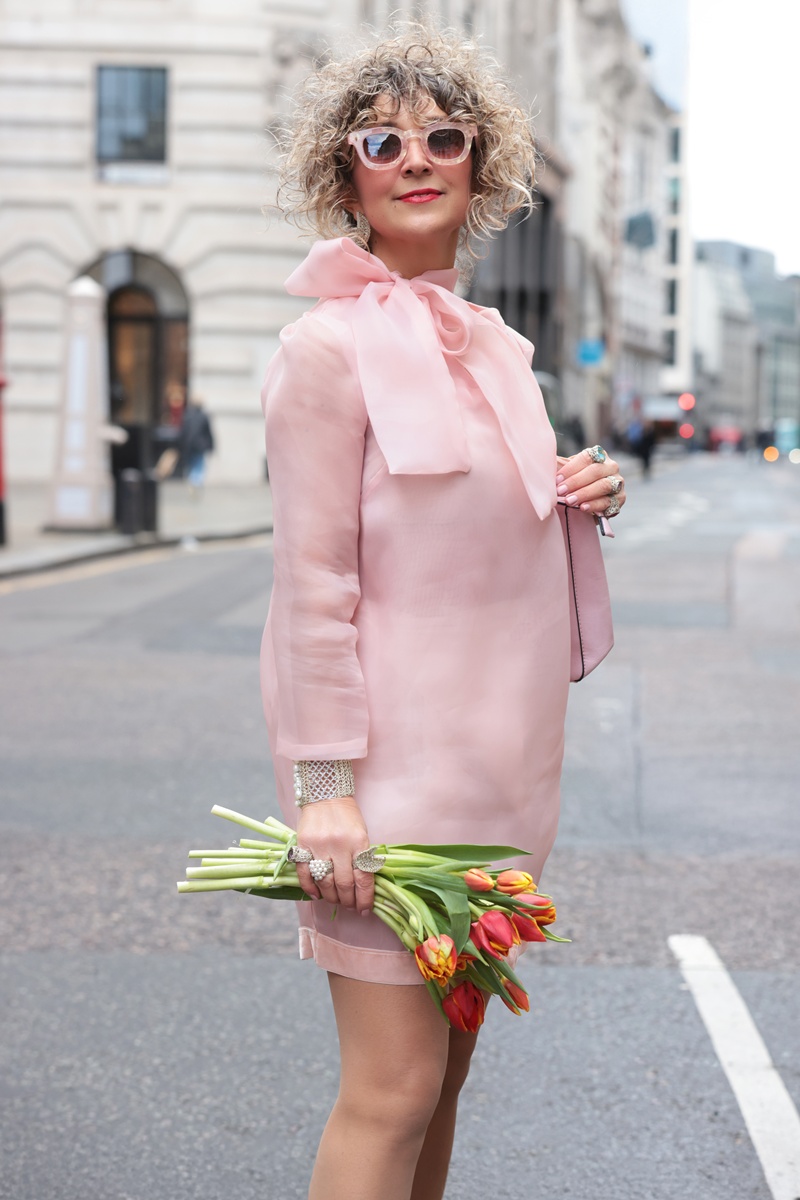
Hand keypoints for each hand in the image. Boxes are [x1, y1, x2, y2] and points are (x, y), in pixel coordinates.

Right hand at [295, 796, 373, 914]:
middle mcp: (339, 844)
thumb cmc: (347, 816)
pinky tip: (317, 894)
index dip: (364, 898)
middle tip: (350, 906)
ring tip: (335, 900)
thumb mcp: (362, 834)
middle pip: (343, 883)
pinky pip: (304, 872)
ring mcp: (319, 845)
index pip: (363, 877)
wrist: (326, 794)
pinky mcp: (302, 844)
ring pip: (324, 881)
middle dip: (348, 900)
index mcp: (359, 842)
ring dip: (331, 897)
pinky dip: (310, 887)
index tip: (364, 909)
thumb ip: (362, 858)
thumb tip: (362, 887)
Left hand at [556, 447, 626, 517]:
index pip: (586, 458)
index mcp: (599, 455)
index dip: (571, 469)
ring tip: (569, 501)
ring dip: (585, 493)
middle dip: (576, 482)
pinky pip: (608, 502)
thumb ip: (559, 466)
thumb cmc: (577, 481)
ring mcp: (618, 483)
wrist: (589, 500)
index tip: (557, 480)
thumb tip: (542, 462)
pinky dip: (594, 505)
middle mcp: (611, 467)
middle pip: (595, 471)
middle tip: (561, 491)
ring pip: (603, 486)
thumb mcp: (568, 471)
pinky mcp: (620, 499)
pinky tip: (583, 508)